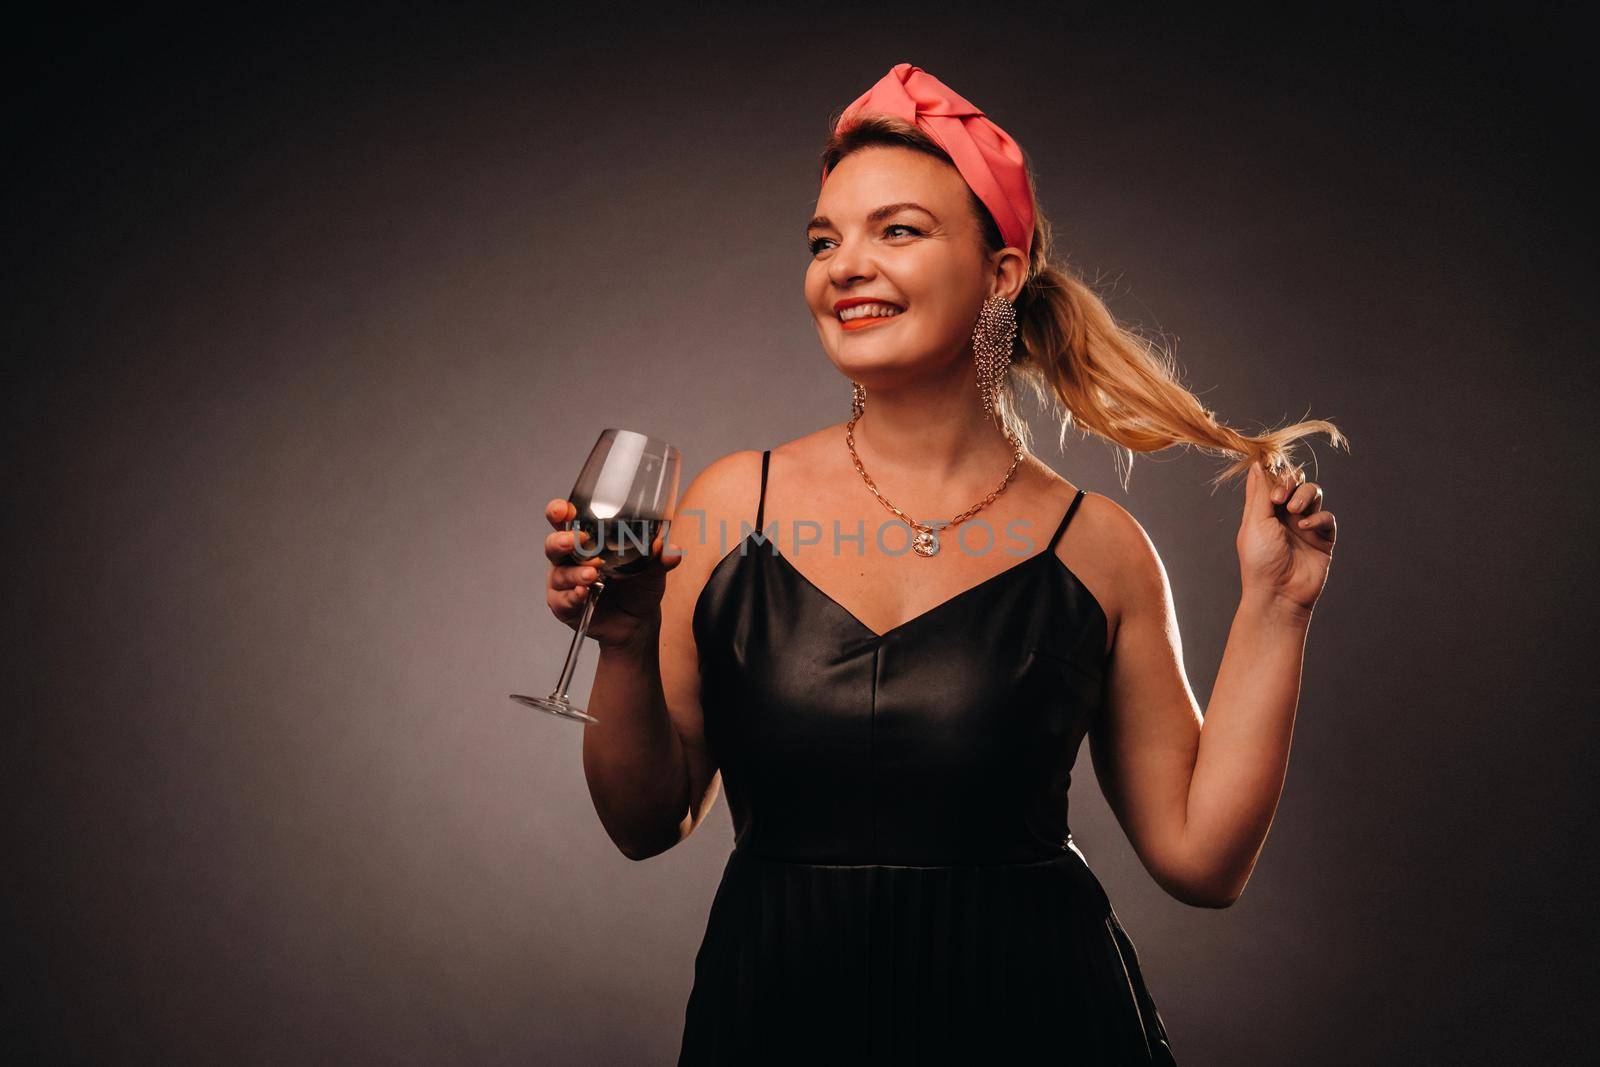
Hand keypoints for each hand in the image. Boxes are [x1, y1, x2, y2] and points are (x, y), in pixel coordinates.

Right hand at [543, 499, 683, 651]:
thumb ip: (660, 557)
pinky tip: (583, 593)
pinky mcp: (565, 607)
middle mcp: (569, 559)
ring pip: (560, 574)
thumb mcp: (653, 570)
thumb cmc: (638, 587)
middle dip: (562, 540)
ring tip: (592, 574)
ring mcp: (564, 584)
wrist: (638, 623)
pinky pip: (563, 601)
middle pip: (554, 545)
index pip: (564, 521)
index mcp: (585, 541)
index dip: (559, 512)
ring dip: (575, 573)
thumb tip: (673, 549)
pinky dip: (573, 597)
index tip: (564, 509)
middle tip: (577, 540)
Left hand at [1237, 461, 1336, 616]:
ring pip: (1313, 493)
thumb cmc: (1259, 560)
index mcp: (1265, 510)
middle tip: (1280, 498)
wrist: (1278, 593)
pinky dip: (1318, 517)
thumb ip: (1259, 492)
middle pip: (1296, 481)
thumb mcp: (1254, 522)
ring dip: (1304, 495)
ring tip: (1293, 510)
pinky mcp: (1323, 538)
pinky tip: (1304, 527)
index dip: (1274, 473)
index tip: (1270, 475)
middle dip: (1291, 482)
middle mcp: (1285, 515)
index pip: (1274, 479)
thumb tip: (1257, 463)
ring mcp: (1306, 525)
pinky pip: (1327, 517)